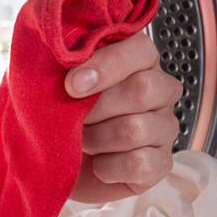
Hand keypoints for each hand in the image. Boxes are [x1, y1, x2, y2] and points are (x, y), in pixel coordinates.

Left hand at [64, 31, 181, 203]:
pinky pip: (140, 163)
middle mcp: (160, 90)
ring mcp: (164, 128)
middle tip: (75, 118)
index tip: (71, 84)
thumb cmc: (61, 114)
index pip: (140, 49)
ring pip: (136, 129)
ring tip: (83, 141)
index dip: (106, 65)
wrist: (58, 163)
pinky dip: (109, 167)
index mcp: (137, 61)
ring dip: (97, 139)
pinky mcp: (161, 163)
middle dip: (97, 107)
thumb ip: (61, 61)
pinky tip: (98, 164)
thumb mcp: (53, 82)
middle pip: (143, 89)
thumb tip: (63, 55)